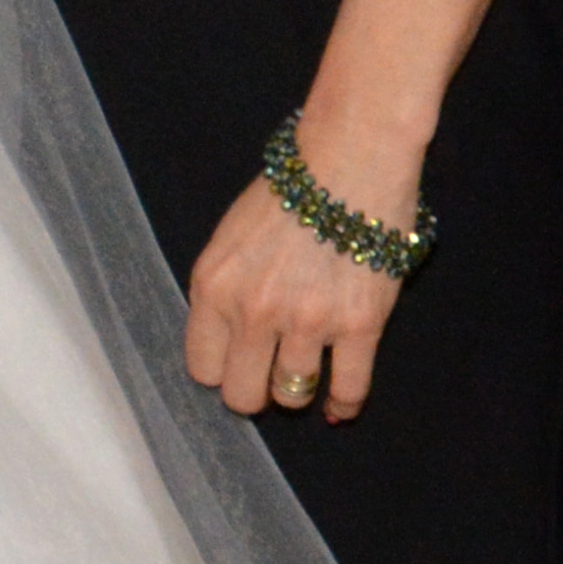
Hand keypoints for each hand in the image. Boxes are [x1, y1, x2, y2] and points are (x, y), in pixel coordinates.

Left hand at [189, 121, 412, 423]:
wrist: (350, 158)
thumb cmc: (290, 191)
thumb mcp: (230, 238)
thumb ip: (223, 292)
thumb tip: (228, 346)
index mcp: (215, 285)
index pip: (203, 368)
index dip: (221, 369)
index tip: (236, 363)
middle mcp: (254, 311)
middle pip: (242, 396)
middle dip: (254, 391)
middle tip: (269, 376)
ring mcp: (308, 322)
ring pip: (292, 397)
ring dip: (297, 391)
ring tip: (305, 376)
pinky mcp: (359, 326)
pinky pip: (347, 391)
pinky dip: (343, 404)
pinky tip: (339, 404)